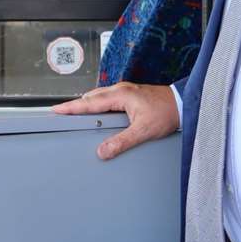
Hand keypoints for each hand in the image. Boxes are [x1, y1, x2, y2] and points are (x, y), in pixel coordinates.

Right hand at [52, 82, 178, 160]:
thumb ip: (122, 142)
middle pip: (91, 97)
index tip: (56, 110)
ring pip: (99, 97)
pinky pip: (108, 98)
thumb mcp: (143, 131)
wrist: (184, 103)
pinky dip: (97, 104)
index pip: (89, 102)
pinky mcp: (131, 95)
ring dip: (86, 104)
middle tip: (60, 113)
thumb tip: (103, 151)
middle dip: (75, 105)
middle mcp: (121, 90)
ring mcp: (126, 91)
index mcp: (121, 95)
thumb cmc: (167, 112)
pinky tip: (97, 112)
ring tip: (74, 113)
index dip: (71, 107)